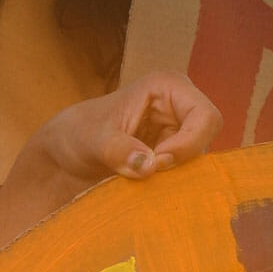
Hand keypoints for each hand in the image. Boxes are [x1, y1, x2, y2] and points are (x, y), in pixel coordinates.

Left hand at [27, 71, 222, 185]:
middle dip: (181, 161)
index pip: (206, 117)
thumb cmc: (77, 133)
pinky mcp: (173, 152)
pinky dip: (170, 182)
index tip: (157, 162)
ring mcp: (179, 130)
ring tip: (141, 178)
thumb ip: (118, 150)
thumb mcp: (92, 140)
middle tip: (147, 173)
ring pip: (199, 159)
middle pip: (206, 140)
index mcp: (167, 86)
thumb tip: (148, 164)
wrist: (66, 152)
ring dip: (174, 175)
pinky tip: (145, 185)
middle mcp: (180, 105)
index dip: (188, 144)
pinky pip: (187, 172)